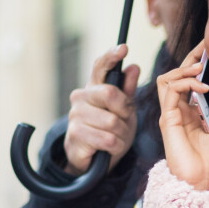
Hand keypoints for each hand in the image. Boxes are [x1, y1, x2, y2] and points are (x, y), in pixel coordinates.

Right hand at [64, 44, 139, 174]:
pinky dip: (116, 146)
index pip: (101, 66)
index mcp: (94, 86)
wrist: (94, 159)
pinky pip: (108, 139)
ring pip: (112, 121)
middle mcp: (81, 97)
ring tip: (117, 137)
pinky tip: (110, 148)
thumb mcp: (125, 110)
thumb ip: (128, 90)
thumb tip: (133, 67)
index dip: (112, 56)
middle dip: (125, 111)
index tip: (124, 48)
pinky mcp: (75, 135)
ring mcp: (76, 115)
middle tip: (124, 121)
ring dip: (122, 133)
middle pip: (111, 94)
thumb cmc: (111, 129)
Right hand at [157, 41, 208, 190]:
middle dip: (190, 59)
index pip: (186, 79)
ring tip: (201, 68)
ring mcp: (171, 114)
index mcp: (187, 110)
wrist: (202, 181)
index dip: (195, 63)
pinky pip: (171, 91)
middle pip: (174, 74)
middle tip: (205, 49)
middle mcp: (176, 109)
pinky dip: (186, 84)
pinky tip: (203, 87)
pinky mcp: (168, 120)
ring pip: (167, 79)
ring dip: (184, 69)